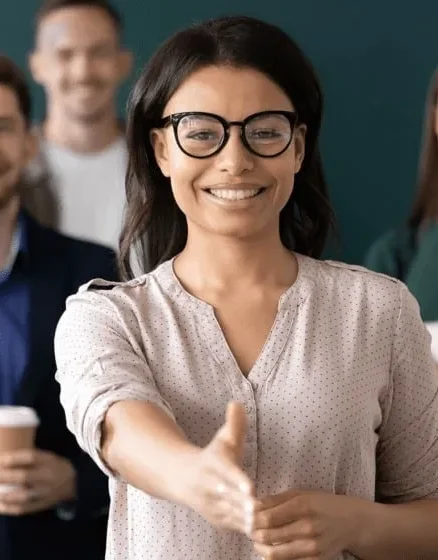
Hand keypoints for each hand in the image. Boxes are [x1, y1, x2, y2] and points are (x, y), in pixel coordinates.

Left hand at [0, 449, 75, 515]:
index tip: (0, 459)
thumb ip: (30, 459)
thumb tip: (4, 459)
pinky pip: (25, 508)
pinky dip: (10, 508)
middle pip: (25, 477)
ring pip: (24, 495)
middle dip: (5, 476)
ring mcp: (46, 492)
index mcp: (50, 461)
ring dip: (6, 495)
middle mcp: (48, 476)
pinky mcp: (43, 504)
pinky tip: (0, 506)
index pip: (31, 457)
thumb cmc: (55, 467)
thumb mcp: (48, 457)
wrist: (74, 483)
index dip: (14, 458)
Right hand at [181, 402, 254, 533]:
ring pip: (233, 516)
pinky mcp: (218, 520)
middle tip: (260, 509)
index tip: (251, 488)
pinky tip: (265, 529)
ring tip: (269, 522)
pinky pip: (235, 527)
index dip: (239, 481)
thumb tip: (237, 403)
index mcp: (214, 464)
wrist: (183, 478)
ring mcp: (212, 506)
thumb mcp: (223, 438)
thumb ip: (234, 423)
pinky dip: (248, 528)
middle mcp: (210, 486)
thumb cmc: (213, 456)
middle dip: (245, 505)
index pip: (228, 473)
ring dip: (249, 519)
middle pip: (231, 498)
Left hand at [251, 489, 362, 558]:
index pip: (267, 517)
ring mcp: (312, 547)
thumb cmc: (323, 504)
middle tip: (248, 528)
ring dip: (260, 547)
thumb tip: (252, 505)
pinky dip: (275, 557)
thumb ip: (276, 500)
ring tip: (258, 539)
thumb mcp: (301, 494)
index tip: (245, 517)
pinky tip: (272, 548)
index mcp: (303, 506)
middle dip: (253, 533)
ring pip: (273, 554)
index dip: (251, 519)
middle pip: (267, 536)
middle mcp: (307, 527)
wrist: (352, 523)